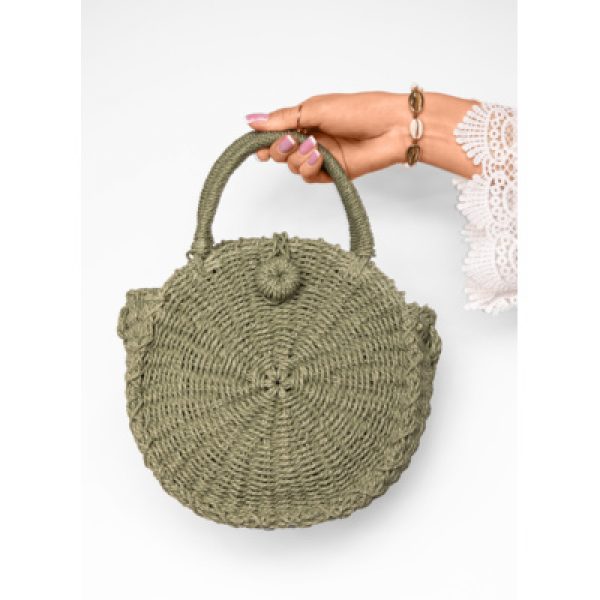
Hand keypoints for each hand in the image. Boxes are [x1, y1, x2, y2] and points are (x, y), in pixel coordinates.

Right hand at [246, 92, 479, 181]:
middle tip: (290, 141)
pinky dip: (309, 168)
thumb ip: (283, 118)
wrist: (391, 128)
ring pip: (293, 167)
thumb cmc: (359, 110)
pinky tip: (320, 158)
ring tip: (314, 148)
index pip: (275, 133)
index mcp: (306, 120)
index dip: (265, 141)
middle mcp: (311, 139)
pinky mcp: (332, 173)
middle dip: (280, 148)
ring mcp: (321, 157)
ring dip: (297, 158)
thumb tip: (251, 120)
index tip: (260, 145)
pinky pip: (309, 177)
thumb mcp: (314, 108)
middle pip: (280, 152)